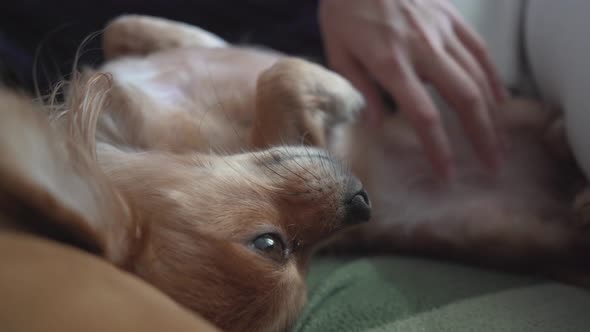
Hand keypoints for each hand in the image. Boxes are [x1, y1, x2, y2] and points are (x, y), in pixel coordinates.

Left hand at [319, 0, 507, 178]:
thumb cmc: (344, 7)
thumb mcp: (338, 50)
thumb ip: (360, 88)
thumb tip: (377, 124)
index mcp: (390, 63)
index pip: (423, 115)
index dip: (439, 149)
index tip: (448, 175)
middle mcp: (422, 49)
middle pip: (463, 99)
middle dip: (482, 137)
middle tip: (493, 166)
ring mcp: (441, 31)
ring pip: (478, 76)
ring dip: (493, 113)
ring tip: (500, 141)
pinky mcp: (450, 17)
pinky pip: (479, 49)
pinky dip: (493, 77)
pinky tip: (499, 99)